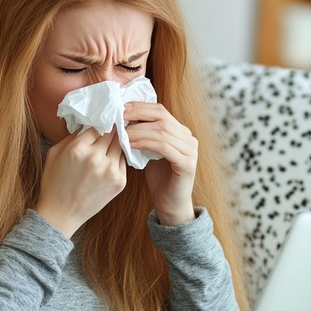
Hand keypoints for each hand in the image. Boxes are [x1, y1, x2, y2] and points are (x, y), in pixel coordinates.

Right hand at [35, 127, 125, 236]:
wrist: (61, 214)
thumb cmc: (54, 183)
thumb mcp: (54, 153)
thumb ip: (72, 136)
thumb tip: (88, 124)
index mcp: (78, 148)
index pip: (97, 126)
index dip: (99, 122)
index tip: (103, 119)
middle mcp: (96, 158)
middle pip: (112, 133)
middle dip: (111, 129)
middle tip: (113, 124)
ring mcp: (110, 170)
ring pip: (121, 145)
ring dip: (118, 141)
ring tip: (114, 139)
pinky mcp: (120, 182)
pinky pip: (123, 161)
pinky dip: (119, 157)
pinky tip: (111, 158)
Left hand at [124, 102, 196, 225]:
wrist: (170, 204)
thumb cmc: (158, 179)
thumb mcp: (148, 151)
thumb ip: (142, 135)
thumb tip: (122, 117)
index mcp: (180, 132)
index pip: (160, 111)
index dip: (140, 107)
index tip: (121, 107)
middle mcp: (189, 138)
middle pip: (162, 117)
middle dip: (138, 115)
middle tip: (119, 116)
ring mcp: (191, 150)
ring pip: (162, 131)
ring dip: (139, 130)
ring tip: (122, 132)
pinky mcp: (187, 163)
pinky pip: (164, 147)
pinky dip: (146, 143)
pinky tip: (131, 144)